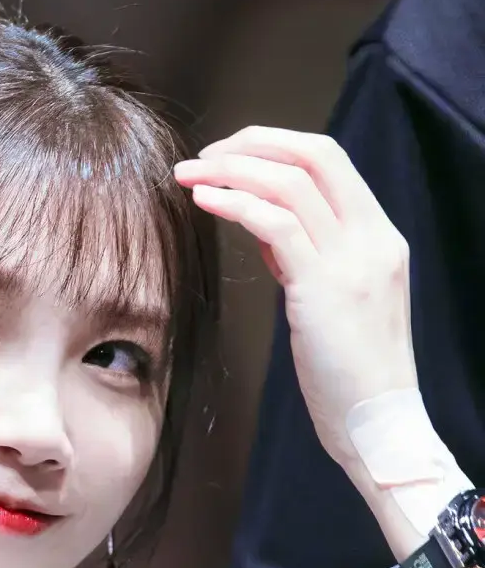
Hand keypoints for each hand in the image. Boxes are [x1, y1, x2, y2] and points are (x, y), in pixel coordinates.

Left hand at [174, 126, 419, 470]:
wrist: (377, 424)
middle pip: (313, 155)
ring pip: (290, 182)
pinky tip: (204, 201)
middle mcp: (371, 238)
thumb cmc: (350, 376)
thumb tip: (267, 226)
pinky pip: (274, 223)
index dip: (276, 146)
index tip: (231, 155)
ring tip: (189, 175)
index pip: (330, 161)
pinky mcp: (322, 288)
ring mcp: (351, 260)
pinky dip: (234, 203)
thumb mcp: (334, 304)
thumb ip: (306, 258)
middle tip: (205, 156)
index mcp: (379, 236)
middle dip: (252, 143)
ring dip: (232, 170)